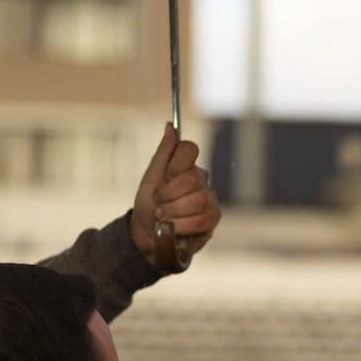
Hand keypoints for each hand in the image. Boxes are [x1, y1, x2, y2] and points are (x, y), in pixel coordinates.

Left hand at [130, 124, 219, 269]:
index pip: (189, 149)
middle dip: (169, 196)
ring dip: (175, 213)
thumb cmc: (147, 204)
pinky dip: (183, 226)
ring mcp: (210, 197)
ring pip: (199, 200)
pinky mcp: (213, 217)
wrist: (147, 235)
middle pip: (193, 178)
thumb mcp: (150, 178)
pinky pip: (203, 219)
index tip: (165, 177)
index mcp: (184, 165)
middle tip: (158, 205)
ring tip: (164, 219)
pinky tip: (175, 229)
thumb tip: (170, 125)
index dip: (175, 164)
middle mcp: (200, 178)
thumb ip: (163, 152)